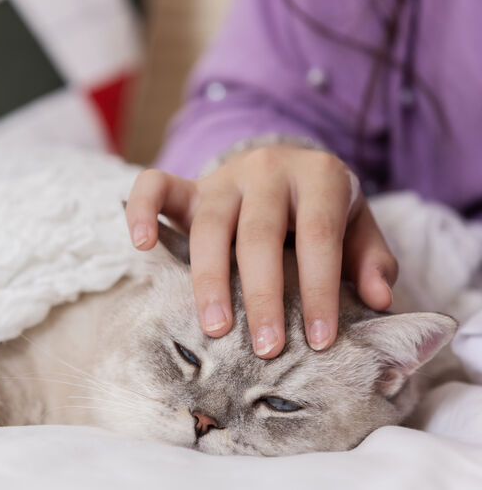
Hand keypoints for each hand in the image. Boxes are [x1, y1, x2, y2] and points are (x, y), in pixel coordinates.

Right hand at [125, 144, 397, 357]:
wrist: (285, 169)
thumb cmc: (322, 212)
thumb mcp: (358, 228)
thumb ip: (370, 259)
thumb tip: (379, 300)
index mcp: (319, 177)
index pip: (319, 236)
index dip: (319, 289)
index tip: (318, 341)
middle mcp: (268, 169)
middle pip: (260, 233)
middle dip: (263, 294)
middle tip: (266, 349)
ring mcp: (223, 176)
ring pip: (210, 224)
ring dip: (209, 279)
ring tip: (215, 330)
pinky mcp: (188, 185)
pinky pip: (154, 185)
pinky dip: (142, 212)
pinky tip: (140, 246)